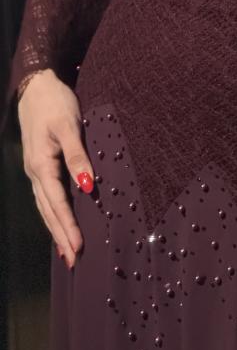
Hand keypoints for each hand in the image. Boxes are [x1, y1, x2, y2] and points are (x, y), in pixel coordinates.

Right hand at [18, 69, 94, 268]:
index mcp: (41, 165)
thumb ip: (78, 155)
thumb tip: (87, 186)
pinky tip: (60, 223)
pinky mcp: (41, 165)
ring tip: (68, 252)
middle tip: (74, 261)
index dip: (68, 226)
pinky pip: (46, 196)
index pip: (57, 203)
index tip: (78, 247)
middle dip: (61, 236)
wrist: (36, 88)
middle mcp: (35, 172)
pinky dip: (53, 214)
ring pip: (45, 206)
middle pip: (48, 211)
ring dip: (56, 229)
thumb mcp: (69, 126)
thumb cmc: (55, 104)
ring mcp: (36, 169)